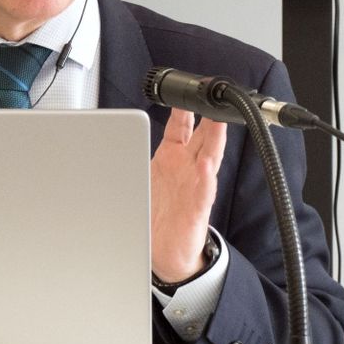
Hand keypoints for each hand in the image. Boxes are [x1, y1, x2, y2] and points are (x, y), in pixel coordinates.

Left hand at [149, 107, 225, 282]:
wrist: (168, 253)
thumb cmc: (162, 211)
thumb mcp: (154, 173)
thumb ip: (152, 150)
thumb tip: (126, 128)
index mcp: (174, 157)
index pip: (181, 126)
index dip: (183, 108)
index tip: (184, 90)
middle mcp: (188, 169)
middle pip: (202, 137)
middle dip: (208, 118)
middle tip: (212, 99)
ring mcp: (195, 188)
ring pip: (208, 159)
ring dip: (214, 142)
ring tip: (217, 125)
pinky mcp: (197, 210)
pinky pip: (203, 193)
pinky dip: (205, 180)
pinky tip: (206, 169)